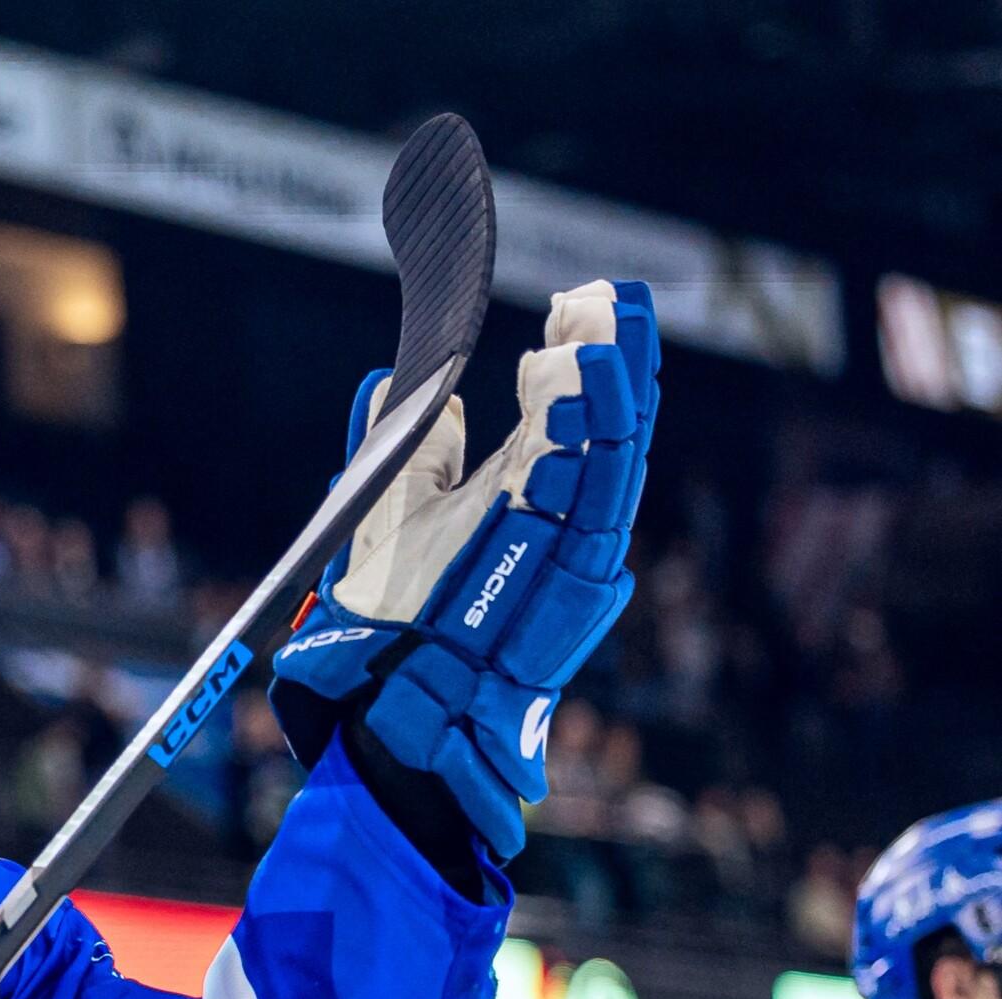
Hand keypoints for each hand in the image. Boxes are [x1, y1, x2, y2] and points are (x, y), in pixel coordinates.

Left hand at [271, 279, 659, 859]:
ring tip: (604, 326)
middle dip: (616, 358)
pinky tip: (586, 392)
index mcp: (529, 496)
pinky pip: (596, 510)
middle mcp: (561, 520)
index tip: (576, 298)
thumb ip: (408, 445)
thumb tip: (402, 377)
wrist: (386, 699)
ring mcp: (570, 555)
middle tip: (615, 295)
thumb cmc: (393, 617)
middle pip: (609, 427)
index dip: (580, 354)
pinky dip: (596, 448)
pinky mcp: (569, 587)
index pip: (572, 412)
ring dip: (613, 392)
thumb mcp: (392, 510)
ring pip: (613, 461)